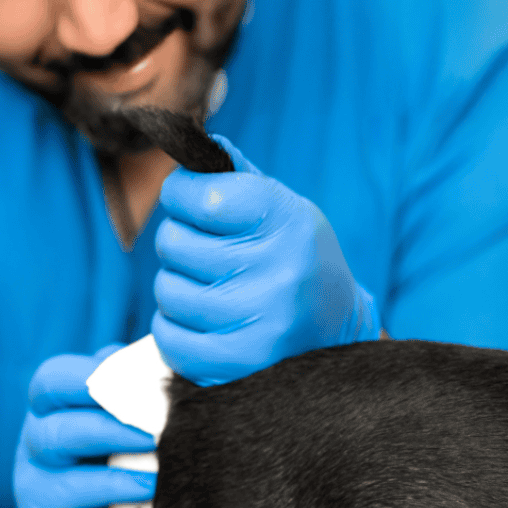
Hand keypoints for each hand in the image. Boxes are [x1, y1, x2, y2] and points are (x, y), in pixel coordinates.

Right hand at [13, 347, 157, 507]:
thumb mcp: (144, 451)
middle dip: (102, 387)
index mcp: (63, 411)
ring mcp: (34, 471)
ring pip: (56, 434)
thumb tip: (188, 378)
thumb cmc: (138, 496)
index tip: (158, 378)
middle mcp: (41, 433)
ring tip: (158, 441)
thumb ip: (151, 414)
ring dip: (112, 432)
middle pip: (49, 387)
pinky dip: (116, 482)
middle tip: (156, 402)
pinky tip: (151, 484)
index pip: (66, 370)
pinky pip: (70, 487)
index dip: (105, 365)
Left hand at [152, 137, 379, 385]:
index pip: (199, 194)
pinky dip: (176, 329)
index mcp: (288, 223)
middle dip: (183, 245)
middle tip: (213, 257)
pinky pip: (169, 336)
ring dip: (180, 289)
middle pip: (173, 242)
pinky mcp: (238, 363)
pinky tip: (207, 325)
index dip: (182, 195)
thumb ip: (238, 178)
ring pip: (167, 290)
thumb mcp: (287, 211)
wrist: (340, 332)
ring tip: (216, 293)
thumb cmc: (300, 262)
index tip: (194, 204)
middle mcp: (277, 272)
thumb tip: (190, 144)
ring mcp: (258, 322)